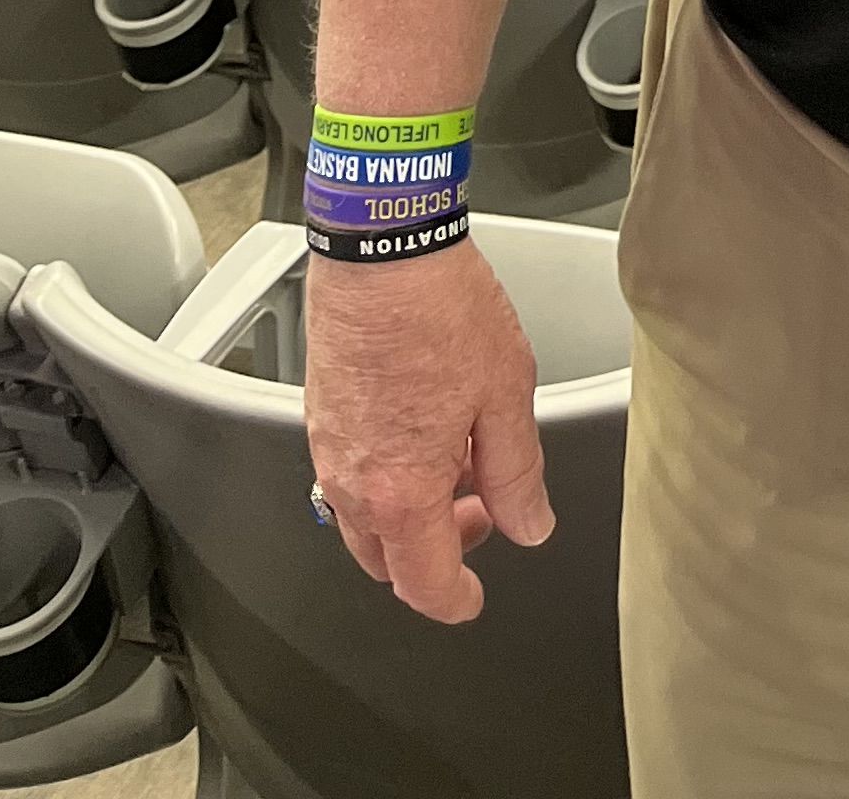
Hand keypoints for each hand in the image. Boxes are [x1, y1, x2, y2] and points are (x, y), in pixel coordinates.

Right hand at [303, 239, 554, 622]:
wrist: (380, 247)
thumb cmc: (439, 309)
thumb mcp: (506, 394)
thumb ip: (518, 474)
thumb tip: (530, 525)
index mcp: (401, 492)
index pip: (425, 583)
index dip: (455, 600)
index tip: (473, 598)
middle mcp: (353, 482)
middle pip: (386, 560)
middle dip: (434, 553)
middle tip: (481, 509)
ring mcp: (328, 447)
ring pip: (362, 519)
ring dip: (407, 513)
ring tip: (458, 459)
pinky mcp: (318, 413)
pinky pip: (347, 473)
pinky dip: (384, 476)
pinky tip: (424, 428)